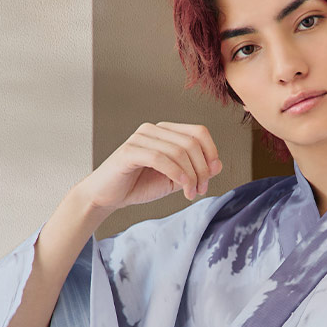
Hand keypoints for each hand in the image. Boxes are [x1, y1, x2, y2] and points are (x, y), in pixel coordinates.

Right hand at [76, 122, 222, 211]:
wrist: (108, 196)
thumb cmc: (139, 185)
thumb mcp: (175, 179)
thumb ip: (195, 171)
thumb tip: (218, 164)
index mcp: (165, 132)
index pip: (199, 132)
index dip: (211, 154)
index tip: (210, 178)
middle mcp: (153, 130)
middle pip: (192, 143)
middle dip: (202, 170)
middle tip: (200, 190)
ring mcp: (140, 138)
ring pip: (179, 151)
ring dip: (191, 176)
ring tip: (190, 193)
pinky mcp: (129, 152)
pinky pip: (161, 158)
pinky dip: (177, 173)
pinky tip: (183, 187)